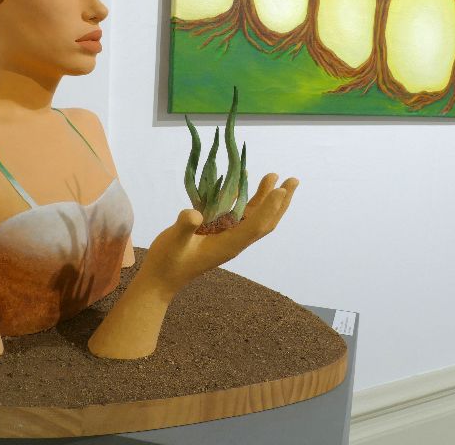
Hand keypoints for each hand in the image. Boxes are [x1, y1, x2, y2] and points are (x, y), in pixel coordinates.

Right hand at [142, 173, 297, 297]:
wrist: (162, 278)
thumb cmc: (168, 262)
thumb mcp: (173, 243)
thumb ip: (183, 228)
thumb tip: (194, 215)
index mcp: (228, 245)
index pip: (256, 226)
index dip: (269, 208)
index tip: (281, 190)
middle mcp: (234, 241)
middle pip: (264, 221)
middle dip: (280, 202)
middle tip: (293, 180)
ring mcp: (228, 237)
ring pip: (254, 216)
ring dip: (266, 198)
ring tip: (274, 177)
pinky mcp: (219, 233)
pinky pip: (239, 214)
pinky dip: (246, 199)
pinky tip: (244, 183)